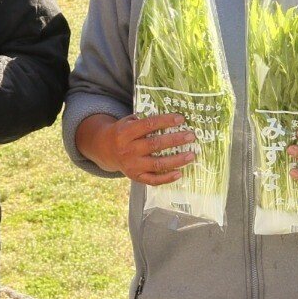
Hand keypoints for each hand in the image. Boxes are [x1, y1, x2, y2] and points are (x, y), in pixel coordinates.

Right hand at [79, 113, 195, 185]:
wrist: (106, 150)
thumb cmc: (124, 132)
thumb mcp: (128, 122)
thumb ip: (144, 120)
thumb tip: (172, 118)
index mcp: (125, 133)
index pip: (148, 125)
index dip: (165, 121)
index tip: (180, 119)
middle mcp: (128, 150)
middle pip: (155, 144)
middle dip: (175, 140)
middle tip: (191, 136)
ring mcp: (132, 165)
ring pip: (157, 164)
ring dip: (176, 160)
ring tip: (191, 155)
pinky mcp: (136, 177)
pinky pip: (153, 180)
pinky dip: (167, 178)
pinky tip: (180, 173)